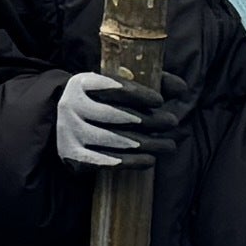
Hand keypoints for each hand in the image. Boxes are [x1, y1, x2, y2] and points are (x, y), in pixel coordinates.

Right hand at [52, 71, 168, 174]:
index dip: (136, 93)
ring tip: (169, 145)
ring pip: (112, 139)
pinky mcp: (72, 156)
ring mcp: (69, 132)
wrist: (64, 124)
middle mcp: (70, 106)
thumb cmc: (101, 102)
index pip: (110, 86)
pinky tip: (150, 160)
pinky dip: (130, 162)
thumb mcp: (116, 88)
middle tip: (172, 122)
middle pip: (113, 115)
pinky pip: (104, 161)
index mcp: (81, 83)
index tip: (159, 101)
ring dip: (146, 143)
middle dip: (148, 120)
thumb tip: (181, 88)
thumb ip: (150, 83)